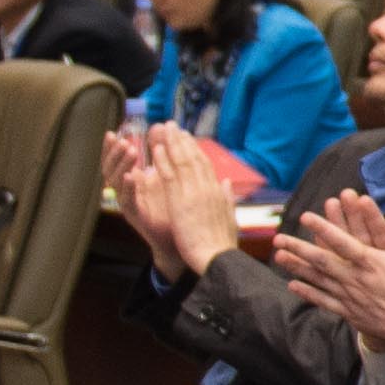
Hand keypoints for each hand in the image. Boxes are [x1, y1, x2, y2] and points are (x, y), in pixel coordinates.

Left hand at [109, 123, 242, 277]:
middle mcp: (207, 188)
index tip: (188, 138)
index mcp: (217, 193)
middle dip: (182, 141)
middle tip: (173, 126)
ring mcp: (194, 192)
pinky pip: (169, 174)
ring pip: (181, 161)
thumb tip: (225, 182)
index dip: (195, 150)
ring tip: (163, 129)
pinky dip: (162, 160)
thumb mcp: (229, 219)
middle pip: (194, 158)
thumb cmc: (222, 245)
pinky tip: (155, 149)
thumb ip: (226, 199)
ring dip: (171, 143)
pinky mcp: (180, 200)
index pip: (205, 165)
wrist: (216, 258)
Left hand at [269, 198, 384, 353]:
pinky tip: (293, 286)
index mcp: (371, 263)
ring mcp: (349, 296)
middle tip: (279, 238)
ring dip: (296, 267)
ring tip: (279, 256)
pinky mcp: (349, 311)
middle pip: (321, 260)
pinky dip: (307, 293)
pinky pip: (323, 301)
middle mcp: (355, 278)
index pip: (342, 241)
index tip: (306, 217)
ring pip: (317, 279)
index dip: (323, 228)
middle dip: (298, 248)